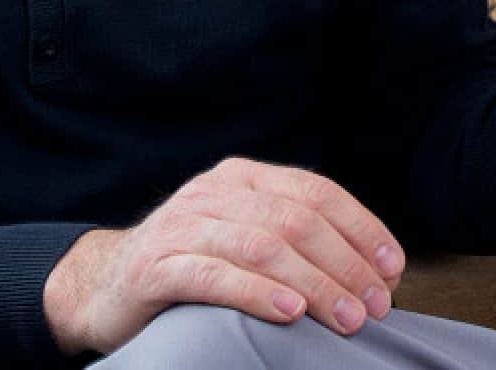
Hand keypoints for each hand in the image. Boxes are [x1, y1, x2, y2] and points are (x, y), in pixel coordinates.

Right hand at [42, 158, 405, 355]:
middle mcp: (214, 192)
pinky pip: (215, 275)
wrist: (104, 286)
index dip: (361, 229)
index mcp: (244, 178)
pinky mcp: (156, 266)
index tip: (392, 270)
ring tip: (344, 316)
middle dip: (345, 265)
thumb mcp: (246, 240)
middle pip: (296, 221)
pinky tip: (289, 312)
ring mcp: (182, 226)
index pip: (317, 192)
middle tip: (374, 305)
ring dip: (313, 284)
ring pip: (262, 246)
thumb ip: (297, 241)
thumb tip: (375, 271)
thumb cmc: (192, 267)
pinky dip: (258, 293)